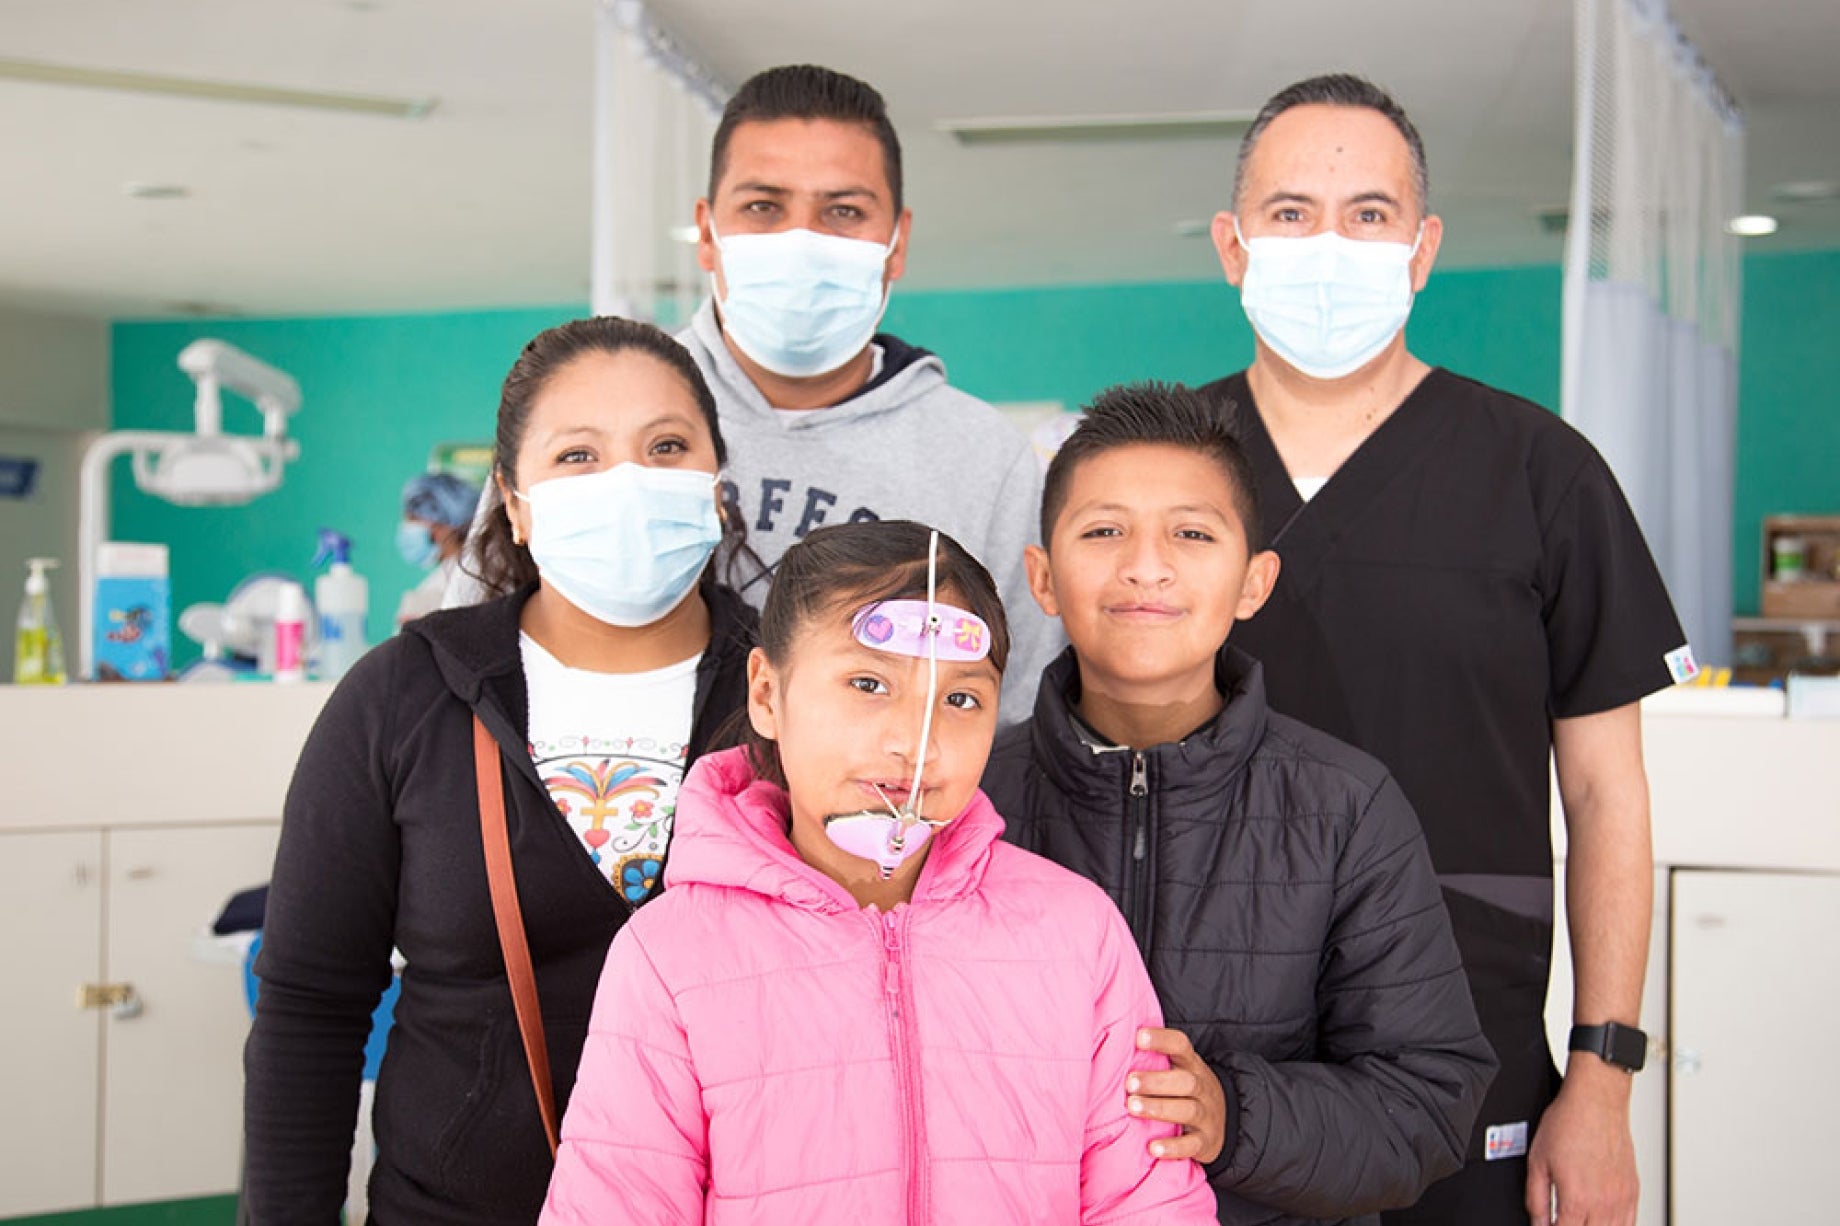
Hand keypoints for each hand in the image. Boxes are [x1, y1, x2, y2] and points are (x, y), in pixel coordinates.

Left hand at [1125, 1027, 1225, 1163]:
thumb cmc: (1183, 1090)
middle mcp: (1202, 1088)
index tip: (1139, 1038)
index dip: (1162, 1039)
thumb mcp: (1176, 1070)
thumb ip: (1151, 1058)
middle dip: (1156, 1081)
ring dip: (1159, 1108)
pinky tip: (1153, 1148)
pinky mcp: (1206, 1142)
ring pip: (1188, 1110)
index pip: (1181, 1046)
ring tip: (1133, 1108)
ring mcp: (1206, 1116)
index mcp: (1191, 1065)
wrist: (1219, 1121)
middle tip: (1129, 1083)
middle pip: (1185, 1081)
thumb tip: (1111, 1041)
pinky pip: (1192, 1145)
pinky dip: (1173, 1147)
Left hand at [1525, 1062, 1637, 1224]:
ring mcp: (1621, 1199)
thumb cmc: (1568, 1123)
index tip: (1549, 1225)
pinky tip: (1603, 1221)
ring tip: (1580, 1219)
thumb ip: (1535, 1198)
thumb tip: (1537, 1221)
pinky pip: (1631, 1223)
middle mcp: (1603, 1203)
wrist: (1597, 1101)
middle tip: (1562, 1219)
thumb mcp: (1537, 1161)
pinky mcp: (1633, 1191)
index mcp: (1576, 1199)